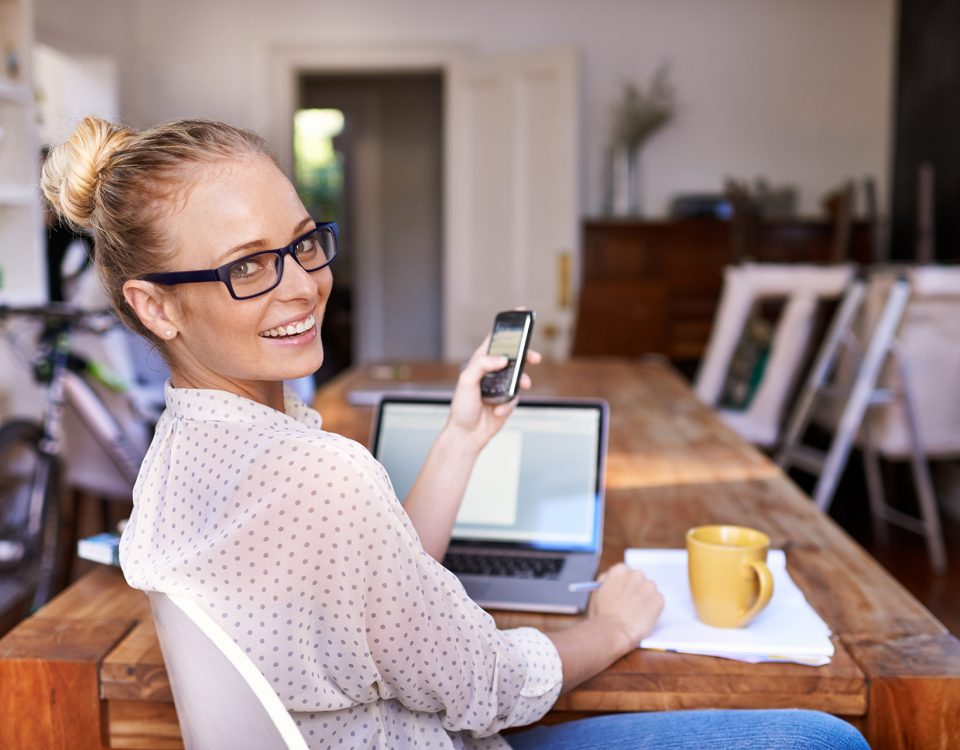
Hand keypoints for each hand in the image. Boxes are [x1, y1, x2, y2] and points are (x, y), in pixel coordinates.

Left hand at [444, 334, 541, 451]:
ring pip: (520, 377)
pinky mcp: (507, 401)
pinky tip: (499, 411)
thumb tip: (502, 359)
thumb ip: (482, 365)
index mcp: (480, 362)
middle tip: (535, 357)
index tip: (521, 312)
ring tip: (521, 387)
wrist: (467, 435)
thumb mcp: (466, 381)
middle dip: (526, 355)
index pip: (495, 339)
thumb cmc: (462, 407)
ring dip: (522, 382)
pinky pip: (516, 398)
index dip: (507, 326)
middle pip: (514, 356)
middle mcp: (491, 372)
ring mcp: (500, 386)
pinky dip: (510, 404)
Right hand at [587, 563, 663, 652]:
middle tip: (630, 603)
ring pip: (649, 590)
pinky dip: (652, 610)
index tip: (623, 591)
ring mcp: (649, 587)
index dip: (623, 583)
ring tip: (636, 613)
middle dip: (635, 590)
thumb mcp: (597, 593)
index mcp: (620, 571)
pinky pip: (657, 602)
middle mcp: (635, 575)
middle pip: (638, 579)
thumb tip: (608, 580)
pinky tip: (642, 617)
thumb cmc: (602, 616)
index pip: (625, 571)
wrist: (614, 631)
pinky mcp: (658, 600)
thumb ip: (605, 582)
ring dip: (644, 599)